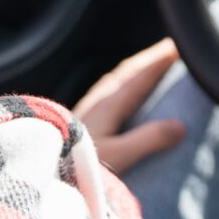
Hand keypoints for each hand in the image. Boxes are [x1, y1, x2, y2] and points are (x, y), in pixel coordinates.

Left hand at [71, 37, 185, 174]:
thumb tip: (181, 126)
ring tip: (151, 68)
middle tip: (172, 49)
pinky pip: (107, 94)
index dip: (160, 61)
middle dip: (150, 60)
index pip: (139, 77)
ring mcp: (85, 112)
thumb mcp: (118, 158)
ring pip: (115, 82)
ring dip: (136, 72)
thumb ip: (147, 140)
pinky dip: (123, 86)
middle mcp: (96, 103)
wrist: (37, 174)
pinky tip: (120, 97)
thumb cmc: (75, 169)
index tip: (179, 45)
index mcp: (107, 106)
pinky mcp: (76, 123)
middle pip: (126, 73)